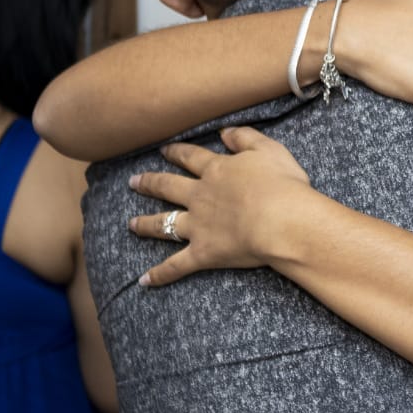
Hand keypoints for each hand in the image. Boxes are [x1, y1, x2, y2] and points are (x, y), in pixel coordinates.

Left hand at [127, 127, 311, 286]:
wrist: (282, 221)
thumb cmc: (282, 184)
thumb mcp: (268, 149)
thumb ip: (245, 137)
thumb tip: (224, 131)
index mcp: (216, 170)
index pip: (191, 157)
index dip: (176, 152)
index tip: (164, 150)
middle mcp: (200, 196)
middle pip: (168, 187)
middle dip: (149, 183)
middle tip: (133, 182)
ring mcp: (198, 226)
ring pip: (164, 224)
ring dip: (145, 224)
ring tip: (130, 225)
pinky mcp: (202, 253)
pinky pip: (175, 266)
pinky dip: (159, 274)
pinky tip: (144, 281)